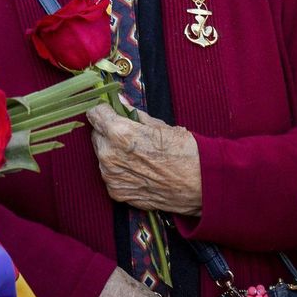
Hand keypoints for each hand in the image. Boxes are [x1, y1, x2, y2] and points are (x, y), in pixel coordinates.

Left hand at [87, 105, 202, 214]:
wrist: (201, 185)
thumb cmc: (185, 152)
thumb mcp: (161, 125)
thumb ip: (134, 115)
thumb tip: (120, 104)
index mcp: (119, 133)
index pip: (95, 113)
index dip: (104, 110)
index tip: (110, 110)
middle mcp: (109, 156)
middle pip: (96, 134)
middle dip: (108, 131)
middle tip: (129, 133)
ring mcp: (111, 177)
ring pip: (102, 155)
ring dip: (113, 151)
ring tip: (137, 153)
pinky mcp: (117, 192)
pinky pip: (110, 174)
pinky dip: (120, 170)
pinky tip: (139, 169)